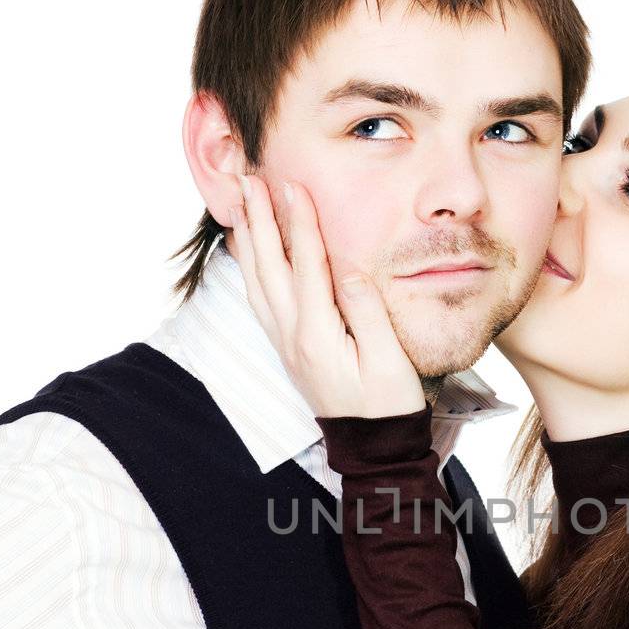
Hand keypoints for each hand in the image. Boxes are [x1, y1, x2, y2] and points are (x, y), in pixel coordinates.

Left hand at [230, 173, 425, 418]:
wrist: (373, 448)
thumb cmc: (388, 405)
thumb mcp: (389, 361)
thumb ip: (367, 313)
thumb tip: (347, 270)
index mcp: (319, 335)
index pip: (306, 267)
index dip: (298, 223)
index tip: (292, 185)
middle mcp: (294, 336)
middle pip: (269, 268)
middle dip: (259, 220)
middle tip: (247, 180)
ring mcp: (287, 342)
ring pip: (257, 282)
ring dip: (248, 240)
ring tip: (239, 204)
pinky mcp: (289, 348)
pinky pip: (260, 299)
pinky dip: (250, 269)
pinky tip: (248, 252)